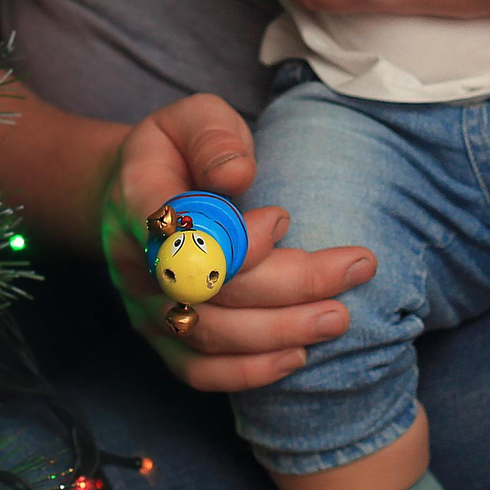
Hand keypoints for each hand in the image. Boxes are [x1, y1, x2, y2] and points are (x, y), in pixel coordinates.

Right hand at [97, 94, 376, 391]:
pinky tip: (297, 356)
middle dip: (288, 285)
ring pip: (209, 336)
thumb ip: (213, 137)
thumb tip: (240, 173)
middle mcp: (135, 262)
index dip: (232, 239)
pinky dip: (248, 372)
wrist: (135, 190)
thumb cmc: (178, 150)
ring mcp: (145, 307)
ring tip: (339, 317)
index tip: (283, 218)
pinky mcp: (161, 338)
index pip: (178, 233)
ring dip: (279, 331)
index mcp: (138, 199)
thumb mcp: (192, 118)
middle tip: (354, 268)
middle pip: (208, 290)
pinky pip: (197, 372)